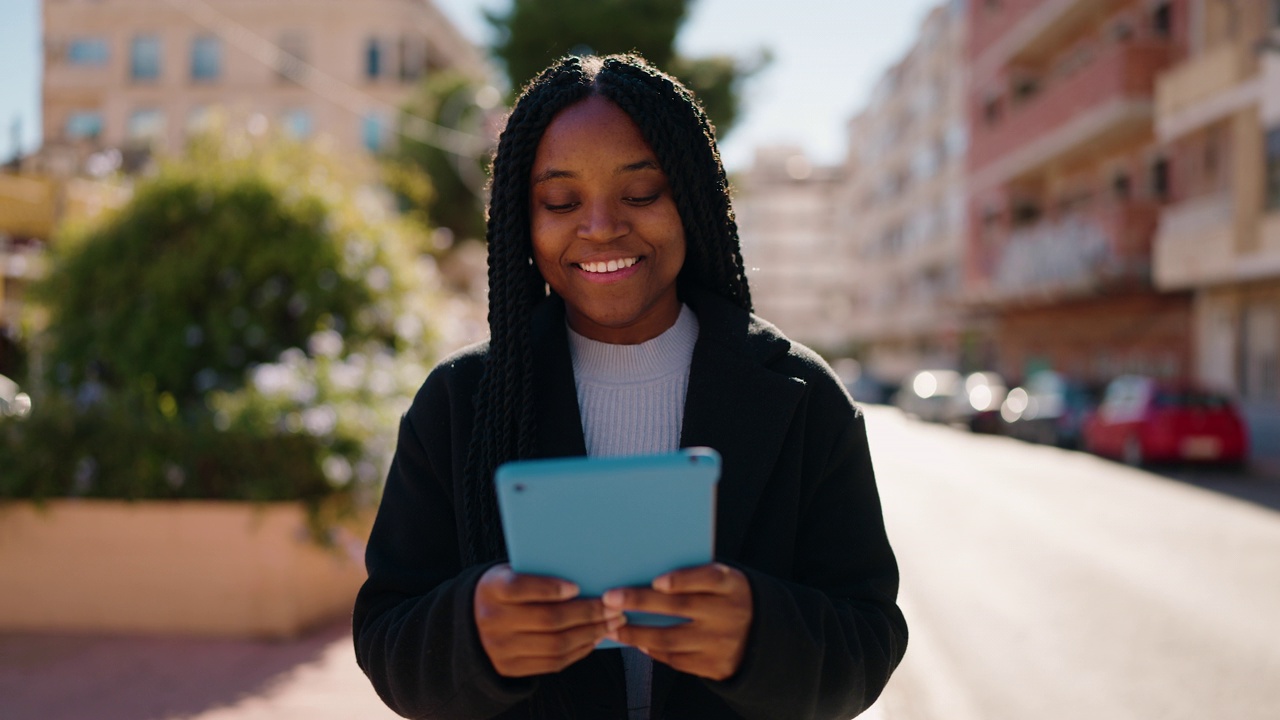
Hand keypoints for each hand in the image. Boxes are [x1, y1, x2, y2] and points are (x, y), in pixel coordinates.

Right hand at [474, 564, 623, 676]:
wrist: (471, 622)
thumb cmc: (504, 590)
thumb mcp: (510, 573)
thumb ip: (537, 573)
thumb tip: (585, 573)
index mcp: (492, 589)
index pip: (520, 588)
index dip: (549, 588)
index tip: (576, 586)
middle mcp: (493, 620)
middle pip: (547, 619)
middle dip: (587, 613)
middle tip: (612, 607)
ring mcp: (501, 648)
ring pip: (555, 644)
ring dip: (590, 633)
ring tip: (611, 623)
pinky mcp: (512, 668)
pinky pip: (553, 663)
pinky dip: (579, 651)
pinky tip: (594, 638)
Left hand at [603, 563, 752, 680]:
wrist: (761, 636)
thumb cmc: (727, 599)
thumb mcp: (724, 582)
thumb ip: (696, 577)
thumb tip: (648, 576)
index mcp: (731, 586)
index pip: (708, 579)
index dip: (682, 580)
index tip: (657, 581)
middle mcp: (728, 614)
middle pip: (680, 607)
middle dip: (641, 602)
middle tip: (611, 598)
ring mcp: (720, 642)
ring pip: (672, 639)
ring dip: (637, 634)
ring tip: (613, 627)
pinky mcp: (713, 665)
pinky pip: (676, 660)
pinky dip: (653, 651)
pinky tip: (637, 643)